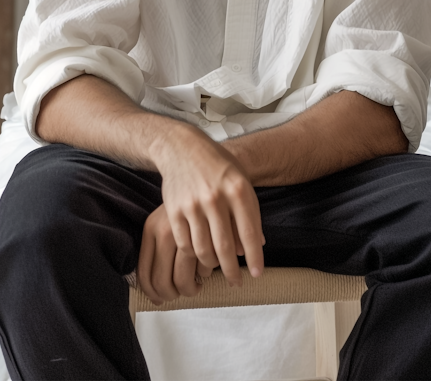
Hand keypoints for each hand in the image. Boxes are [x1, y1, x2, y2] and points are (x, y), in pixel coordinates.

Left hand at [136, 205, 213, 304]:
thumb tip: (154, 295)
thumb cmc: (185, 204)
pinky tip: (207, 269)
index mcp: (150, 229)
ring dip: (191, 289)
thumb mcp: (164, 222)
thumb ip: (157, 252)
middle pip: (162, 282)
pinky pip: (202, 268)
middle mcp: (164, 231)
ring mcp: (185, 234)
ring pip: (182, 280)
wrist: (203, 174)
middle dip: (172, 295)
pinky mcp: (206, 236)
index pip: (144, 273)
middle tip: (180, 293)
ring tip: (197, 285)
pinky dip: (205, 275)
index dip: (152, 292)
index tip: (160, 299)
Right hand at [144, 125, 264, 294]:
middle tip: (237, 282)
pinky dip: (193, 255)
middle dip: (232, 271)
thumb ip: (249, 213)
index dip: (254, 258)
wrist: (182, 148)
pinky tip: (199, 256)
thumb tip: (256, 246)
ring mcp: (192, 205)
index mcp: (237, 189)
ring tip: (218, 267)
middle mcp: (215, 198)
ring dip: (212, 265)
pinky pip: (185, 244)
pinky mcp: (174, 211)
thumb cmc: (217, 166)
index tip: (257, 274)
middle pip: (225, 247)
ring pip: (203, 250)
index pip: (249, 233)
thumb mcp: (241, 181)